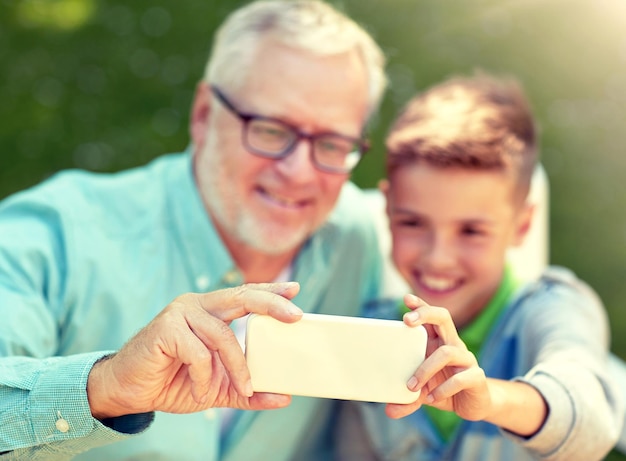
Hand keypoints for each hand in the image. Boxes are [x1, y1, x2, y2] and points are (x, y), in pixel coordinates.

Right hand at [87, 282, 302, 418]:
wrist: (128, 391)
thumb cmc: (172, 381)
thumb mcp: (217, 388)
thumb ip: (248, 391)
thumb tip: (283, 397)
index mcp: (210, 311)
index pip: (245, 295)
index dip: (270, 291)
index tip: (295, 289)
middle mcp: (196, 305)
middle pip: (241, 296)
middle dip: (271, 304)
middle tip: (295, 316)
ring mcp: (180, 313)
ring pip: (223, 336)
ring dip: (236, 367)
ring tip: (240, 388)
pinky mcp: (165, 328)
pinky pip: (199, 353)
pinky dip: (204, 376)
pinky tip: (199, 389)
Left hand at [386, 294, 490, 420]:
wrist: (474, 405)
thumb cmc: (444, 390)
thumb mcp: (422, 393)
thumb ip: (406, 400)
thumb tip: (389, 410)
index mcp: (439, 342)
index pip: (431, 317)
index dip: (421, 305)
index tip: (406, 299)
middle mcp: (453, 345)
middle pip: (443, 318)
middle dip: (425, 314)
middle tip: (407, 321)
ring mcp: (466, 359)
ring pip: (448, 352)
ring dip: (426, 368)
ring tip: (413, 386)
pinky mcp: (477, 377)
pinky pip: (461, 378)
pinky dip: (444, 388)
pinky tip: (432, 398)